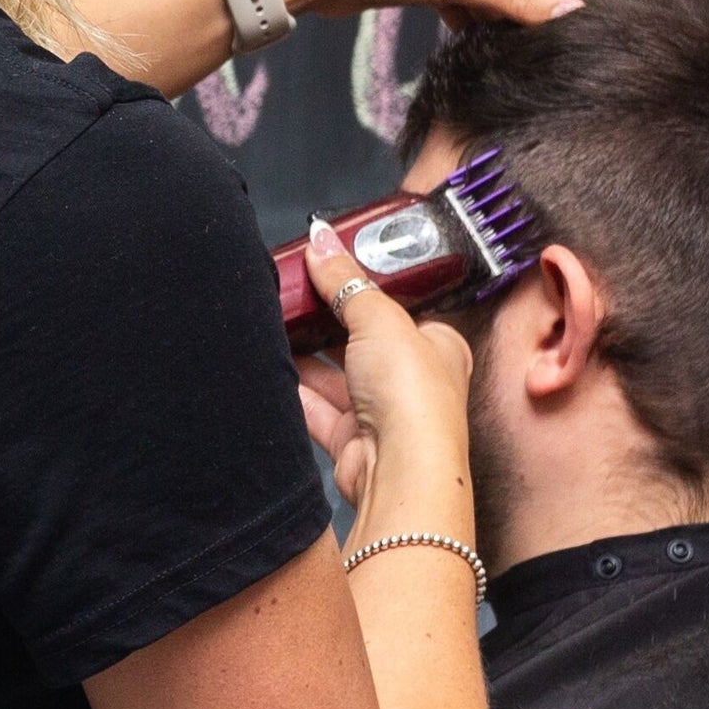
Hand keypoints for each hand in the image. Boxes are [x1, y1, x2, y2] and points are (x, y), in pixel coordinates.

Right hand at [295, 217, 474, 519]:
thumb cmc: (414, 397)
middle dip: (325, 322)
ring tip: (271, 324)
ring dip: (304, 356)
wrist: (399, 469)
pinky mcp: (350, 442)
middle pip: (359, 341)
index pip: (396, 307)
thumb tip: (321, 240)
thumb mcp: (379, 317)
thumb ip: (345, 279)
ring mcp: (380, 413)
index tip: (326, 268)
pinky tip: (271, 371)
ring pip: (333, 376)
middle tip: (290, 293)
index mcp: (437, 346)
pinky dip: (293, 391)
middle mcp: (412, 381)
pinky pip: (315, 409)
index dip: (362, 287)